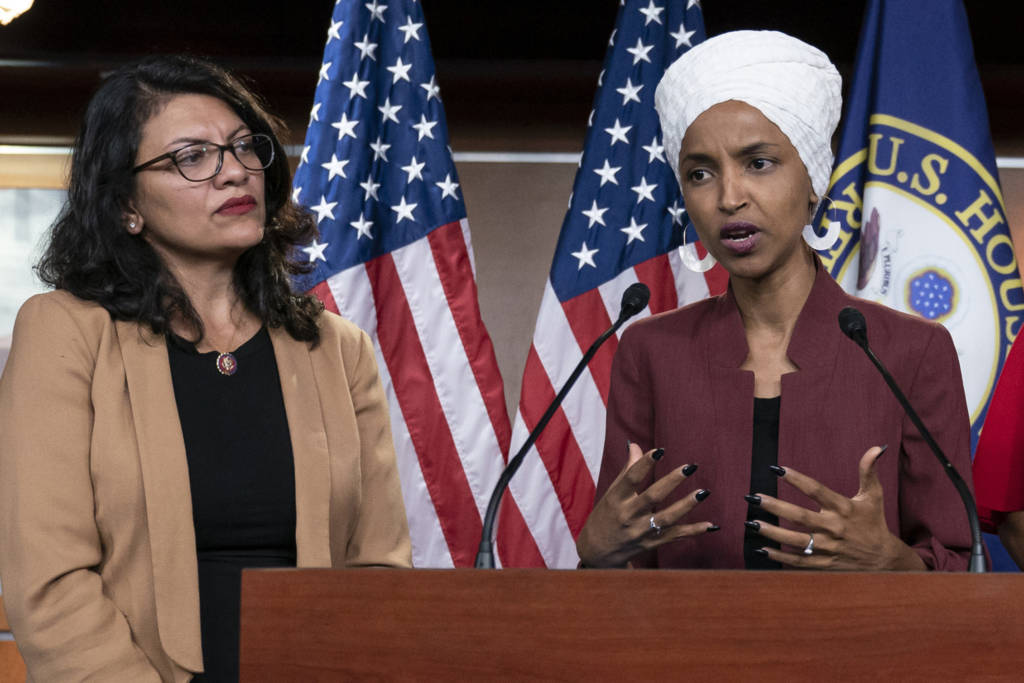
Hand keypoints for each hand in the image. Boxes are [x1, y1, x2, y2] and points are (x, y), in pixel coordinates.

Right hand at [576, 442, 715, 567]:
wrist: (598, 552)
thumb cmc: (606, 515)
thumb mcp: (611, 493)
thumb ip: (627, 470)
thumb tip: (635, 446)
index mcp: (615, 499)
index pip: (631, 479)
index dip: (644, 464)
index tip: (660, 451)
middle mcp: (627, 515)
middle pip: (652, 497)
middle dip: (671, 481)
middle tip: (689, 467)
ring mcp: (640, 531)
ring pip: (666, 518)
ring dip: (686, 505)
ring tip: (703, 492)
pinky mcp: (650, 544)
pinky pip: (674, 536)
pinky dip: (693, 531)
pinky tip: (710, 525)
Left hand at [748, 445, 925, 570]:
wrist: (884, 560)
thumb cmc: (874, 522)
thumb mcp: (873, 496)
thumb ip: (869, 471)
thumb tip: (876, 447)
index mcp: (843, 508)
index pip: (816, 490)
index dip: (796, 479)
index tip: (777, 469)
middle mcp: (834, 528)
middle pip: (800, 517)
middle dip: (775, 507)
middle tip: (753, 498)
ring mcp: (828, 548)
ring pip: (795, 540)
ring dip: (772, 532)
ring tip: (752, 523)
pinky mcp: (824, 563)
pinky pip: (799, 561)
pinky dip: (780, 557)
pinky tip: (762, 549)